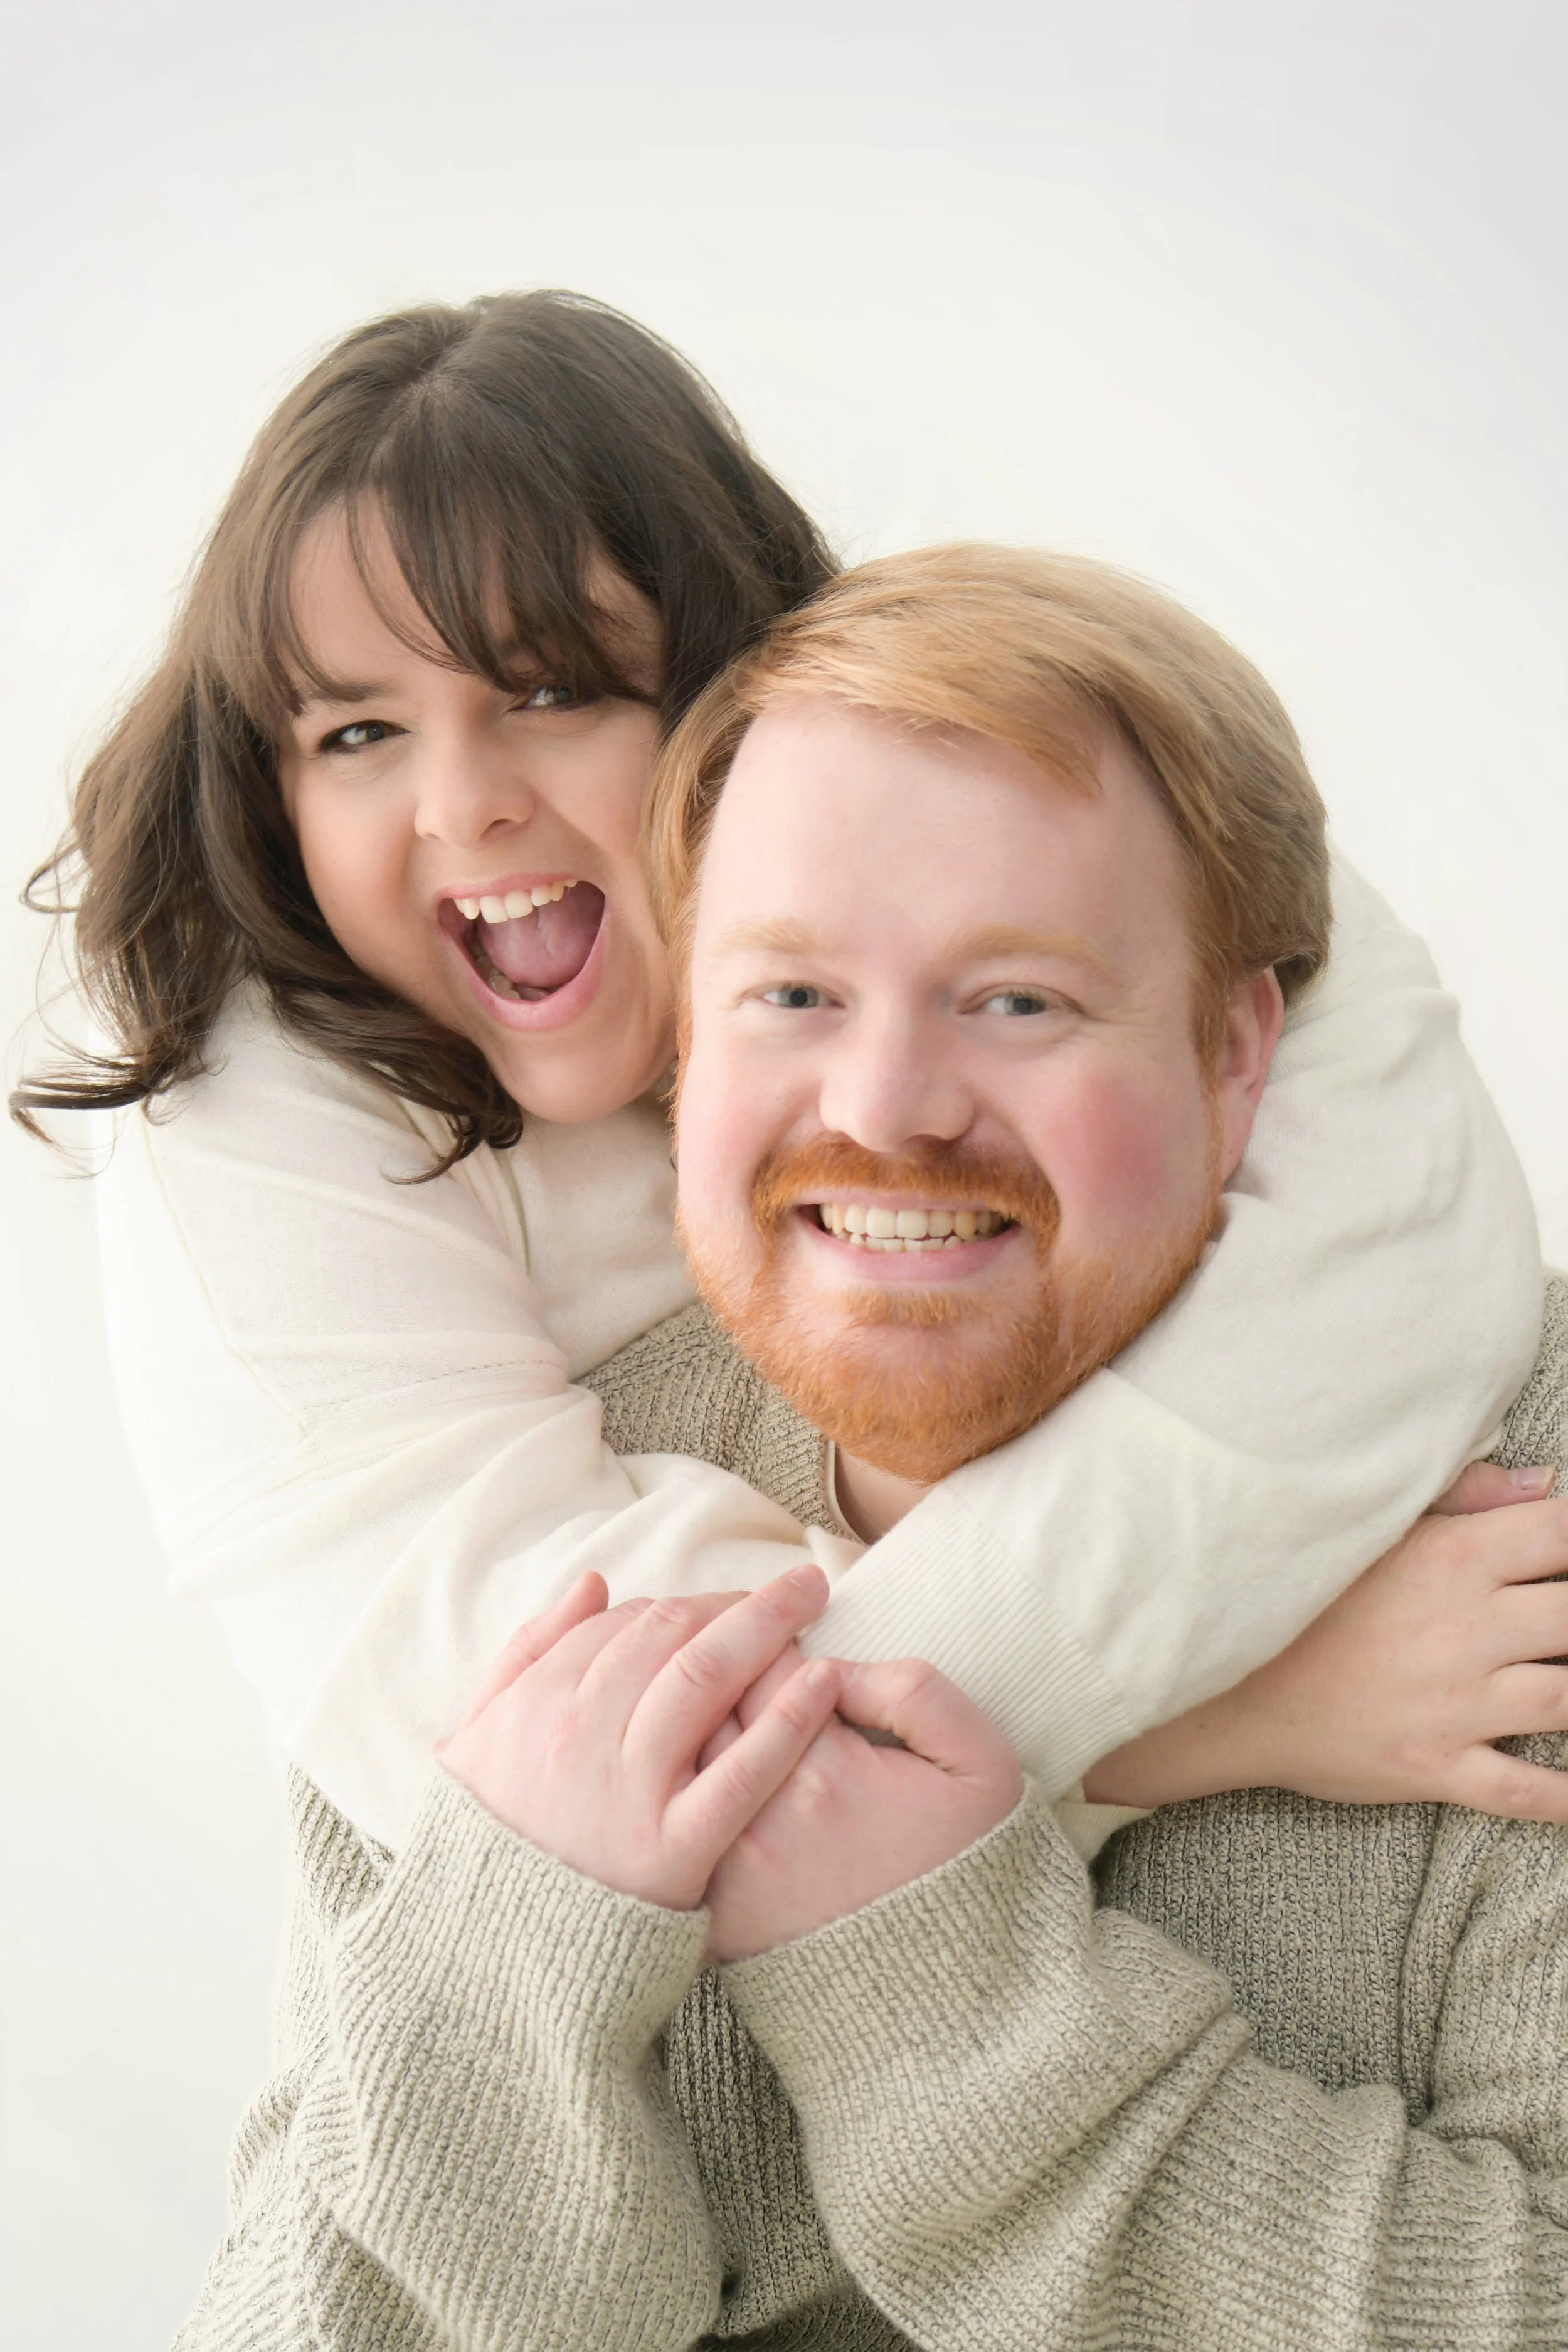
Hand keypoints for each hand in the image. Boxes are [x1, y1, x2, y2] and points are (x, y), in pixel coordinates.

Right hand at [441, 1568, 843, 1908]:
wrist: (488, 1960)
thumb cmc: (491, 1843)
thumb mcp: (477, 1739)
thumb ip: (528, 1652)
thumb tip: (593, 1583)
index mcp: (538, 1702)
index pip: (628, 1623)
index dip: (687, 1604)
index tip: (728, 1604)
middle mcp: (581, 1734)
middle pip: (673, 1637)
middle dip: (738, 1601)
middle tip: (795, 1586)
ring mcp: (628, 1792)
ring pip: (704, 1679)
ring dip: (767, 1626)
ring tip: (814, 1601)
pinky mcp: (672, 1852)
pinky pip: (740, 1773)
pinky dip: (787, 1720)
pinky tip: (826, 1683)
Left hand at [702, 1653, 1023, 1962]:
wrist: (955, 1994)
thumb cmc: (968, 1862)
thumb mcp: (978, 1762)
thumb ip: (912, 1691)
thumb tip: (832, 1666)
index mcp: (825, 1773)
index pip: (761, 1661)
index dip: (768, 1628)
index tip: (782, 1628)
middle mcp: (762, 1822)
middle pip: (703, 1706)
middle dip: (713, 1665)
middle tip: (732, 1648)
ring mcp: (730, 1874)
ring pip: (674, 1764)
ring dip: (683, 1724)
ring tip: (705, 1698)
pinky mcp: (716, 1917)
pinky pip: (671, 1832)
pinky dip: (673, 1794)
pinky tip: (689, 1770)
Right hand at [1084, 1462, 1567, 1820]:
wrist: (1222, 1682)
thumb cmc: (1296, 1594)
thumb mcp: (1376, 1527)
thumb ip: (1465, 1497)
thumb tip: (1545, 1484)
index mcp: (1454, 1558)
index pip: (1559, 1535)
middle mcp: (1468, 1630)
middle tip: (1565, 1621)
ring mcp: (1457, 1704)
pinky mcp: (1438, 1767)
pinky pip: (1525, 1792)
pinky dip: (1565, 1798)